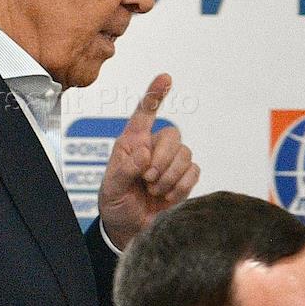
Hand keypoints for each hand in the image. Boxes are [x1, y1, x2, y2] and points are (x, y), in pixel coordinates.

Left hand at [98, 74, 199, 250]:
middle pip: (172, 135)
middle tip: (147, 179)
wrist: (129, 229)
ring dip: (170, 176)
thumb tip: (144, 153)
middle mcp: (152, 147)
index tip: (166, 77)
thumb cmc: (115, 203)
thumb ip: (124, 170)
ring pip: (185, 154)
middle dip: (162, 159)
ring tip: (153, 190)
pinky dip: (181, 186)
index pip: (144, 113)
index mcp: (131, 142)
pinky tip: (167, 197)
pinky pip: (194, 172)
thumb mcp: (110, 188)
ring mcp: (170, 163)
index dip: (155, 94)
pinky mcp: (183, 179)